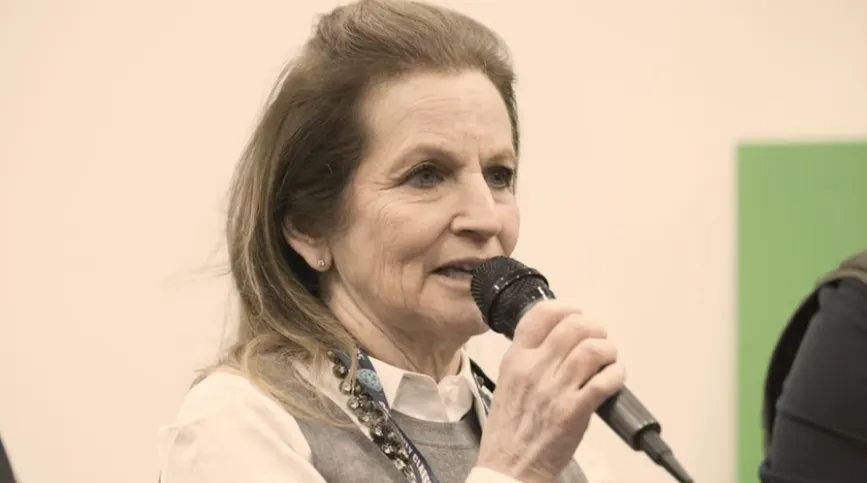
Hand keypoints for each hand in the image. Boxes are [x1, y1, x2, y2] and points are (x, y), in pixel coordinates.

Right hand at [475, 300, 625, 482]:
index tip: (577, 315)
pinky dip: (616, 375)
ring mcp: (555, 389)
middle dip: (595, 329)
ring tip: (608, 360)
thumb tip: (558, 342)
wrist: (509, 466)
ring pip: (593, 350)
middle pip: (575, 326)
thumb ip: (528, 359)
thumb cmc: (509, 430)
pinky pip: (605, 381)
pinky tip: (614, 379)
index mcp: (516, 359)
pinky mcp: (574, 411)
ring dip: (609, 352)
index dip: (567, 308)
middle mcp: (534, 369)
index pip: (541, 314)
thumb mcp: (507, 382)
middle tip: (599, 340)